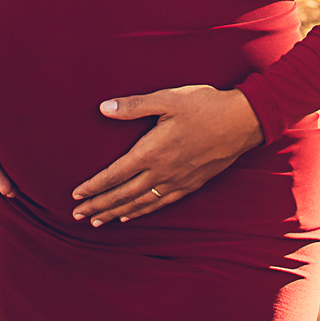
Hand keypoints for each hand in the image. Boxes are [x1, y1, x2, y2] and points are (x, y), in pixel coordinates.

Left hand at [72, 84, 260, 225]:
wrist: (243, 122)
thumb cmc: (204, 106)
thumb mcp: (167, 99)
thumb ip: (134, 105)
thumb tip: (104, 108)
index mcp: (152, 151)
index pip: (115, 175)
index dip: (94, 186)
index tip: (76, 195)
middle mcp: (162, 172)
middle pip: (123, 194)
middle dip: (98, 205)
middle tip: (76, 215)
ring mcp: (177, 181)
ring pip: (140, 203)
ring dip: (116, 212)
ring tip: (97, 221)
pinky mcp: (190, 184)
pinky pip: (160, 204)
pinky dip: (141, 211)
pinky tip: (130, 215)